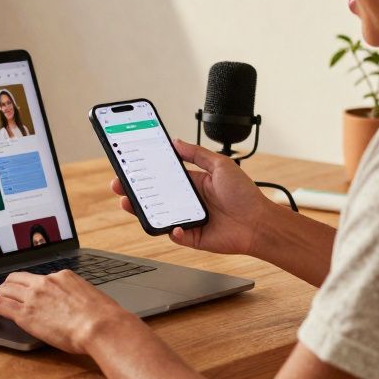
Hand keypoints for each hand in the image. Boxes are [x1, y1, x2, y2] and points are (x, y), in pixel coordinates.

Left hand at [0, 270, 130, 353]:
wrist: (101, 326)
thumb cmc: (104, 318)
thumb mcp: (92, 299)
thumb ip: (79, 298)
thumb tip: (79, 306)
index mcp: (63, 276)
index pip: (38, 277)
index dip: (27, 285)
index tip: (24, 290)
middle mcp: (46, 282)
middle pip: (16, 279)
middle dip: (7, 287)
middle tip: (1, 295)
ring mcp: (33, 296)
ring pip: (5, 290)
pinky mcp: (25, 313)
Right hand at [110, 139, 273, 256]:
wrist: (260, 223)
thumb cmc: (245, 194)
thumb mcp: (221, 165)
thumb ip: (197, 154)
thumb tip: (176, 142)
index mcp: (193, 183)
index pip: (163, 175)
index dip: (146, 171)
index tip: (129, 165)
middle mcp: (188, 200)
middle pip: (155, 195)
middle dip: (134, 190)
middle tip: (119, 184)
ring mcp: (188, 219)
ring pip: (158, 214)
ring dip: (141, 209)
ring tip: (129, 202)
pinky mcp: (192, 237)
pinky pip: (175, 234)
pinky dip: (172, 230)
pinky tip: (174, 226)